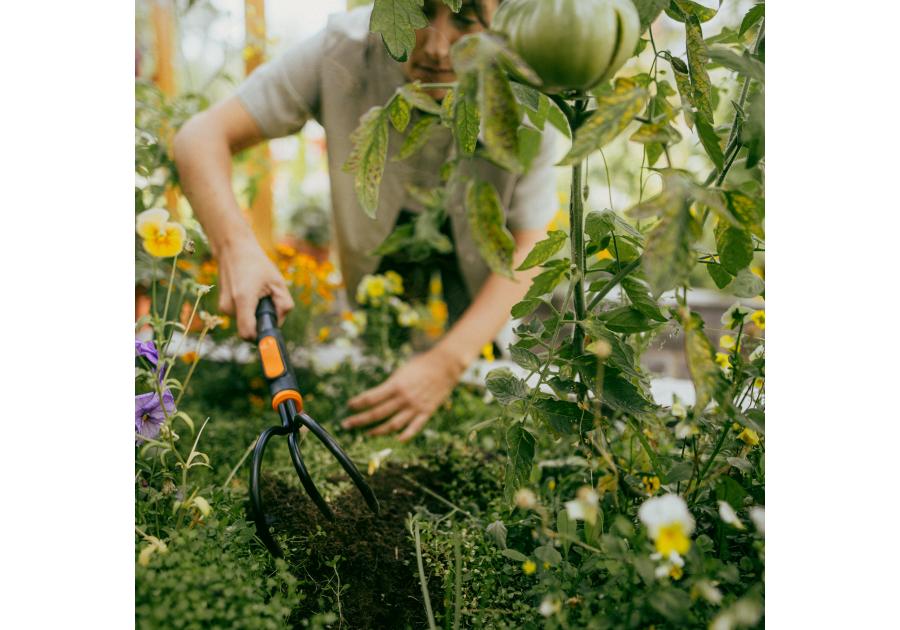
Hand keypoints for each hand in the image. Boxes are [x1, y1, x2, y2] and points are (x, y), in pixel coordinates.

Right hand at [216, 238, 293, 339]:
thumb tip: (279, 324)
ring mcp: (223, 307)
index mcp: (243, 300)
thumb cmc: (257, 264)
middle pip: (250, 329)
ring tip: (258, 292)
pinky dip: (248, 309)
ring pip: (245, 322)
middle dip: (262, 321)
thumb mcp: (278, 282)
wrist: (232, 249)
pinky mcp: (222, 305)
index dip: (261, 339)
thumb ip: (284, 306)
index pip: (248, 334)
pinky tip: (250, 292)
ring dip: (255, 314)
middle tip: (268, 300)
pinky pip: (241, 315)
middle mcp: (229, 306)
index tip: (271, 339)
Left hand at [340, 347, 464, 441]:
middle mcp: (403, 398)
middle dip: (359, 420)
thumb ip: (389, 385)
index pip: (371, 397)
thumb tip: (375, 397)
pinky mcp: (426, 412)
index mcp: (395, 385)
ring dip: (377, 431)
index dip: (358, 403)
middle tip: (347, 425)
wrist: (445, 366)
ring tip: (366, 434)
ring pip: (392, 424)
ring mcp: (415, 407)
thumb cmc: (421, 365)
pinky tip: (396, 440)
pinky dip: (405, 435)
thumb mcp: (401, 371)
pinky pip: (414, 427)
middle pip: (377, 413)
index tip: (349, 406)